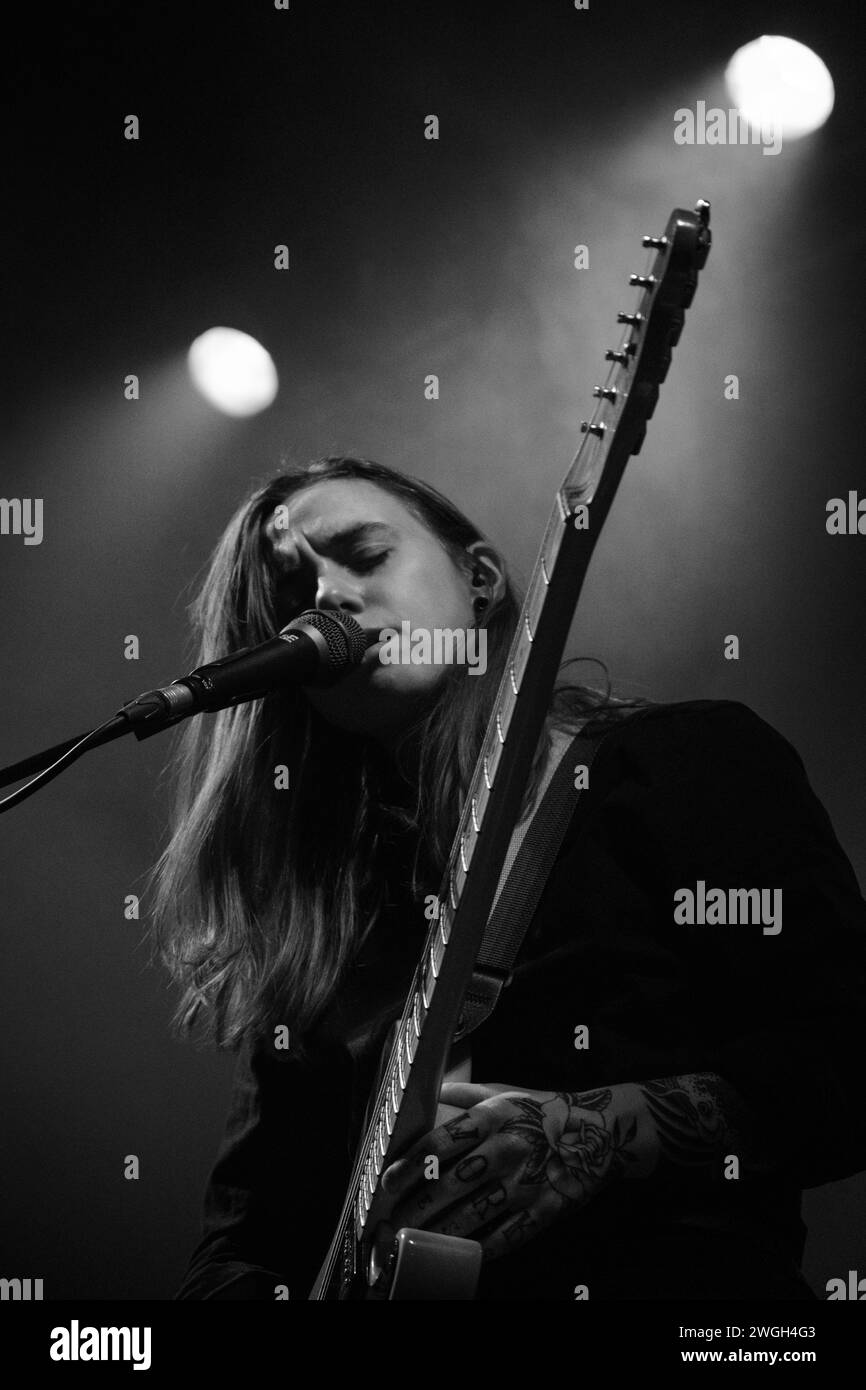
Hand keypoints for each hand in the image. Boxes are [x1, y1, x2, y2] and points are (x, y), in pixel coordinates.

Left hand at [377, 1080, 637, 1262]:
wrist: (598, 1131)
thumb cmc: (542, 1110)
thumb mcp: (503, 1091)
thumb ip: (463, 1093)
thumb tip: (426, 1088)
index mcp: (493, 1116)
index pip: (441, 1141)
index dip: (410, 1163)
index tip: (387, 1182)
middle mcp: (507, 1148)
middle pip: (451, 1183)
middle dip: (416, 1207)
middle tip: (391, 1222)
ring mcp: (526, 1183)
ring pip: (473, 1214)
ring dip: (440, 1231)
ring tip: (414, 1241)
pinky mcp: (545, 1210)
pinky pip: (507, 1236)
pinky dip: (482, 1248)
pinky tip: (461, 1253)